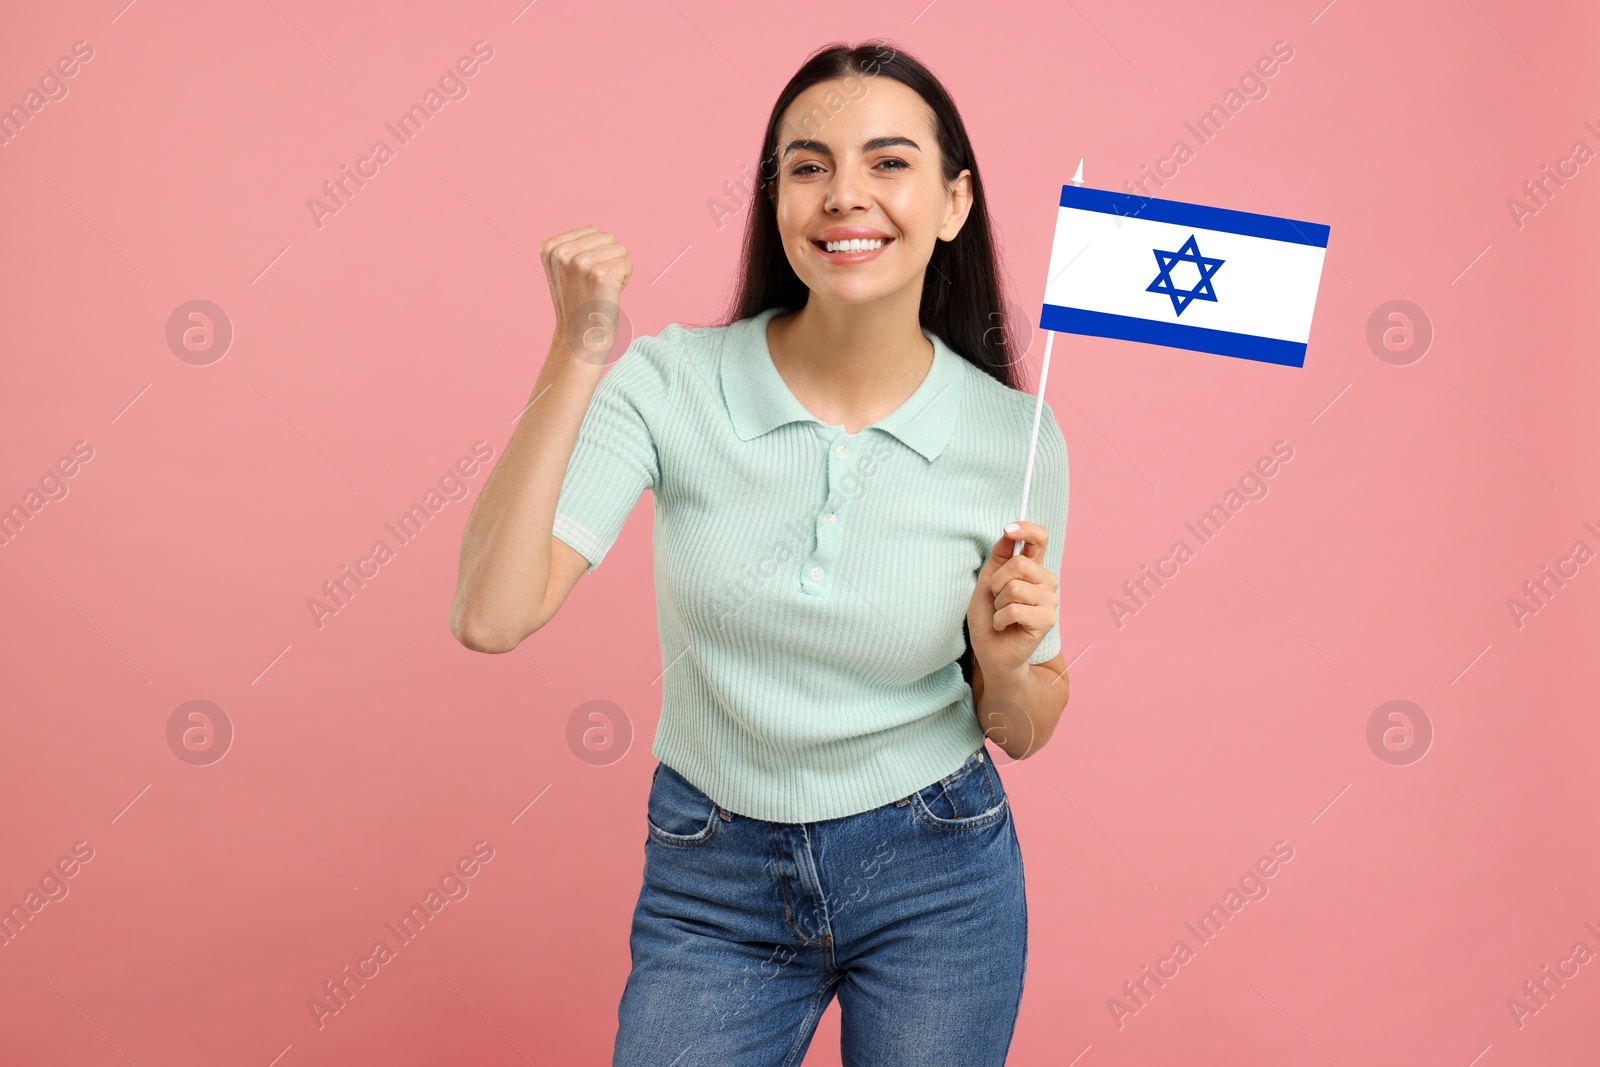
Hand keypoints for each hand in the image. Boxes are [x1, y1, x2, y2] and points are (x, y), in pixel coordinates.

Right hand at [539, 226, 632, 362]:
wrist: (579, 340)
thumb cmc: (578, 306)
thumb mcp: (564, 270)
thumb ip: (575, 248)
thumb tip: (601, 233)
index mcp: (551, 248)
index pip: (593, 231)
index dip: (596, 254)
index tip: (583, 278)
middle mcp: (563, 253)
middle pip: (608, 237)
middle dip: (608, 259)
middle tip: (594, 286)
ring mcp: (581, 263)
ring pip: (620, 250)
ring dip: (617, 270)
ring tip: (600, 290)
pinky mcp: (601, 274)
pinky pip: (627, 264)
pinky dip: (624, 280)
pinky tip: (609, 295)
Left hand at [966, 520, 1058, 679]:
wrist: (990, 650)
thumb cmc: (989, 616)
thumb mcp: (987, 581)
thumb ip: (999, 556)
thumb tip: (1008, 531)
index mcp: (1033, 568)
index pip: (1039, 539)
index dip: (1027, 530)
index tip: (1009, 529)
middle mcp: (1046, 581)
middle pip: (1020, 563)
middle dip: (997, 582)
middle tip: (997, 598)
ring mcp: (1050, 600)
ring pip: (1015, 587)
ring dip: (998, 603)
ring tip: (1002, 614)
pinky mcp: (1047, 620)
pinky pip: (1014, 609)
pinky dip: (1000, 619)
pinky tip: (1004, 626)